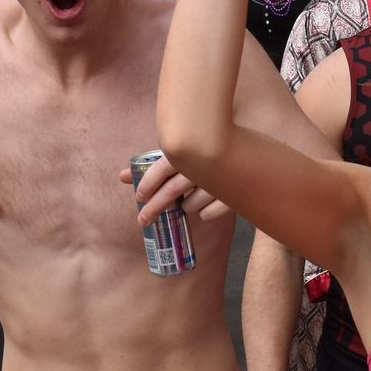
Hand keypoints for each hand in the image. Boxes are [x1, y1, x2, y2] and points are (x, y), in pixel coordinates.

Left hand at [116, 158, 231, 223]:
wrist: (249, 153)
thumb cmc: (206, 152)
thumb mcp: (181, 156)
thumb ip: (151, 167)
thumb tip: (120, 177)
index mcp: (189, 150)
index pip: (161, 169)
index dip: (147, 184)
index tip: (139, 196)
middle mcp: (202, 166)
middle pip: (171, 192)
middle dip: (153, 208)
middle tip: (143, 219)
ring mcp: (219, 182)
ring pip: (190, 205)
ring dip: (183, 207)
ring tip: (185, 204)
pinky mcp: (233, 197)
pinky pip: (209, 213)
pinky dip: (204, 213)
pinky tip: (203, 209)